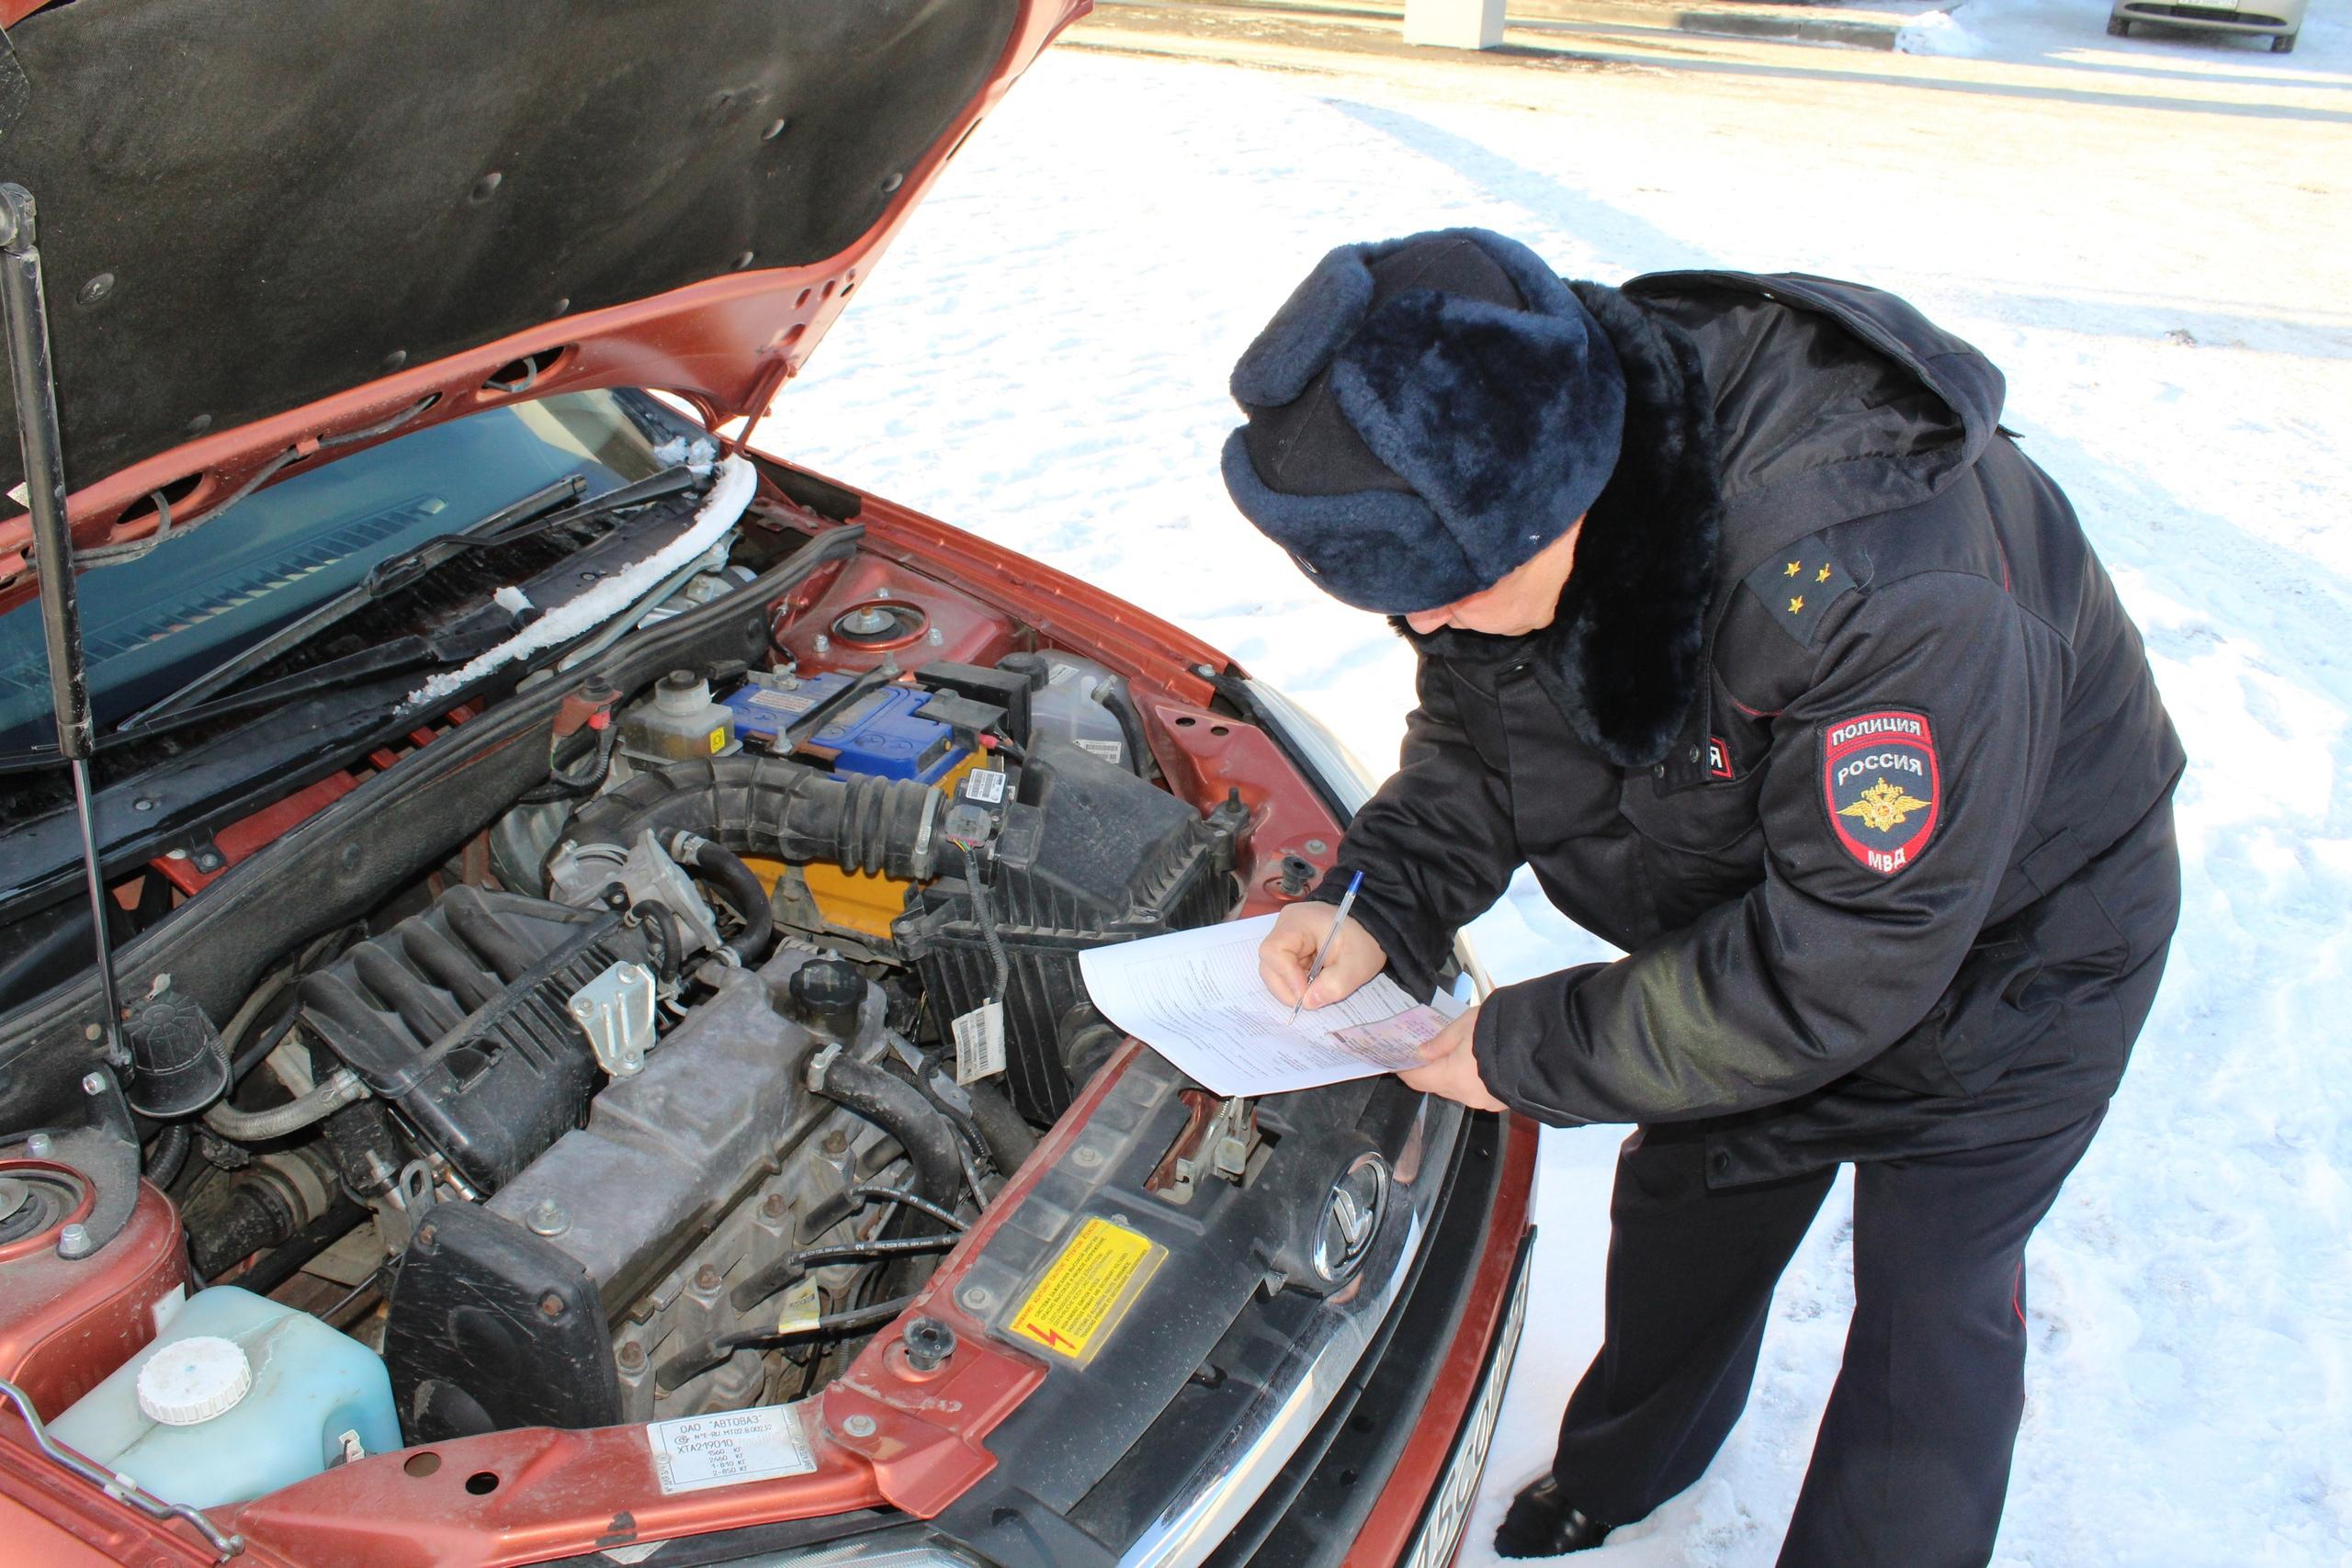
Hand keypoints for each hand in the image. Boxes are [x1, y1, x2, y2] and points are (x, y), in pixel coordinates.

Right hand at [1258, 900, 1385, 1010]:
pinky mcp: (1291, 946)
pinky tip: (1314, 983)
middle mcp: (1285, 926)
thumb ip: (1334, 985)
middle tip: (1310, 1000)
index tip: (1306, 994)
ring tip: (1316, 989)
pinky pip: (1283, 969)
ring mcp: (1286, 936)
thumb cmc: (1365, 939)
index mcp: (1299, 922)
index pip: (1274, 951)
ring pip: (1273, 970)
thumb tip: (1308, 1003)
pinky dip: (1296, 982)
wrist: (1373, 926)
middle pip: (1269, 963)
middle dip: (1287, 987)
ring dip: (1292, 986)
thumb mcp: (1357, 965)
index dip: (1286, 977)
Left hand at [1397, 1004, 1506, 1111]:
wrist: (1544, 1042)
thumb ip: (1440, 1042)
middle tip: (1427, 1051)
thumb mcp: (1464, 1025)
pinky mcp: (1501, 1102)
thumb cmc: (1499, 1028)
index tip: (1400, 1060)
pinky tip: (1477, 1063)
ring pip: (1458, 1090)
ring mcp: (1485, 1102)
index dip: (1406, 1070)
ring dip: (1452, 1075)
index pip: (1418, 1080)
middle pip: (1437, 1086)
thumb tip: (1421, 1053)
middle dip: (1430, 1070)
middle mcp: (1466, 1096)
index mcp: (1452, 1077)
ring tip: (1455, 1054)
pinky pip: (1477, 1091)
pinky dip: (1471, 1079)